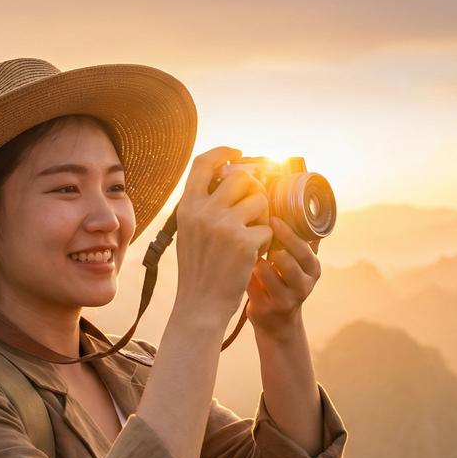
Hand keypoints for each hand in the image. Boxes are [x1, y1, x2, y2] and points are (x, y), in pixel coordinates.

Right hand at [173, 147, 272, 320]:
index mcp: (188, 207)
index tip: (237, 153)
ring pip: (260, 201)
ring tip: (253, 236)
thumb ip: (204, 207)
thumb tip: (233, 179)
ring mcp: (225, 226)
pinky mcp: (245, 243)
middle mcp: (205, 211)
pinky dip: (265, 242)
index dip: (222, 152)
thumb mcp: (190, 232)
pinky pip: (268, 229)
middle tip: (256, 207)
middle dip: (255, 189)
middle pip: (241, 177)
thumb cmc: (198, 270)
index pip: (203, 163)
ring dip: (263, 217)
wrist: (200, 305)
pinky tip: (253, 255)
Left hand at [245, 216, 320, 333]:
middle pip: (289, 261)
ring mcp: (285, 300)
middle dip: (272, 243)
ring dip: (254, 256)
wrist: (276, 322)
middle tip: (256, 228)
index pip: (304, 249)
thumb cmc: (283, 282)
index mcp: (313, 269)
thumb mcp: (298, 264)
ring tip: (243, 244)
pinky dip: (242, 270)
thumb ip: (302, 239)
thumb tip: (302, 205)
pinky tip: (234, 261)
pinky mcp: (266, 309)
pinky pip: (250, 283)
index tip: (272, 217)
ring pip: (268, 272)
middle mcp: (303, 286)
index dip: (289, 233)